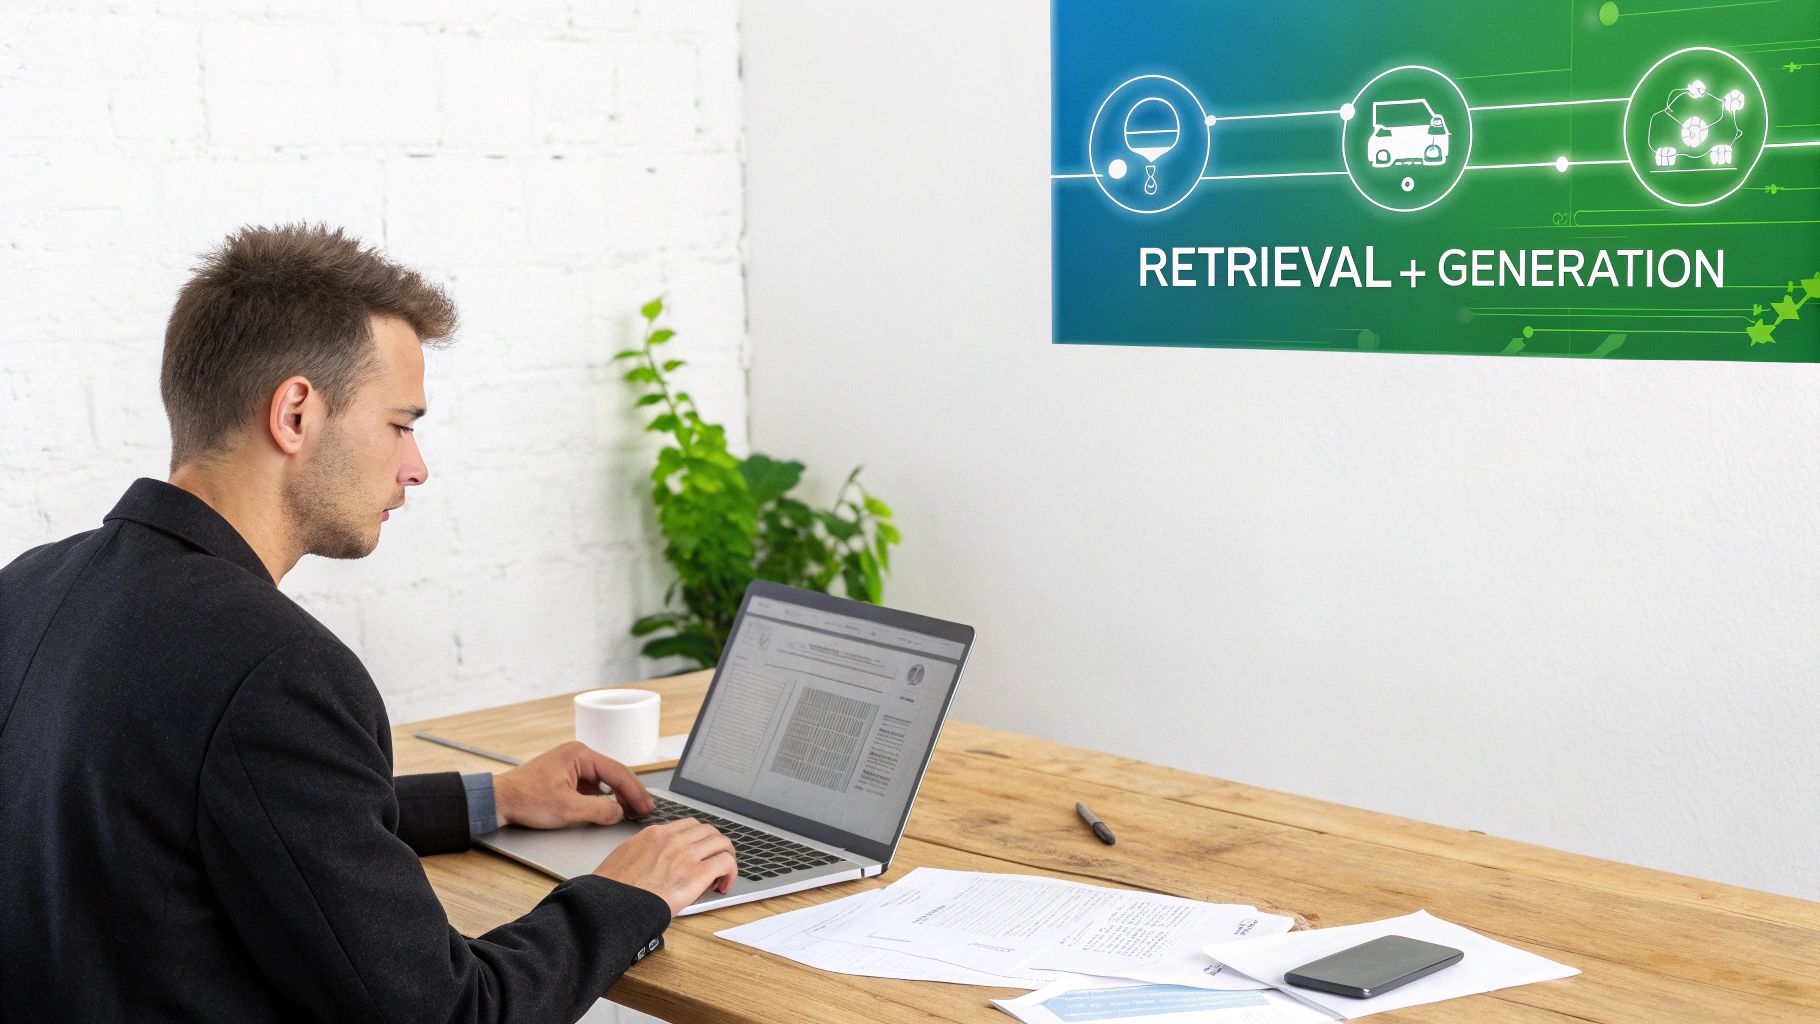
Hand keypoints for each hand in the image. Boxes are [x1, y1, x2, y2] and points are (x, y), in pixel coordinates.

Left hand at [492, 740, 654, 829]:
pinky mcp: (566, 777)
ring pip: (604, 780)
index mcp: (579, 755)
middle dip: (630, 793)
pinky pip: (593, 786)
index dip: (635, 791)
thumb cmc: (525, 799)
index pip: (618, 772)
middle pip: (614, 774)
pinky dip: (604, 797)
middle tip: (645, 809)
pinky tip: (610, 809)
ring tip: (632, 810)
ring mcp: (572, 766)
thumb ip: (599, 810)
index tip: (647, 806)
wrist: (498, 802)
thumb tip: (619, 812)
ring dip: (618, 795)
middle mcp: (577, 755)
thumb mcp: (567, 809)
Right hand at [595, 818, 737, 914]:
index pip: (689, 826)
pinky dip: (731, 872)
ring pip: (722, 843)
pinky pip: (726, 862)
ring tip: (722, 875)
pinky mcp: (695, 874)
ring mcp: (685, 855)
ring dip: (726, 857)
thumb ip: (645, 852)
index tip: (701, 852)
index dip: (700, 839)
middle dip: (716, 847)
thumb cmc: (613, 889)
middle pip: (709, 831)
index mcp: (654, 835)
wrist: (611, 905)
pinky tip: (723, 885)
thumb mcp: (624, 857)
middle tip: (716, 863)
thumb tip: (655, 860)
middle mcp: (672, 839)